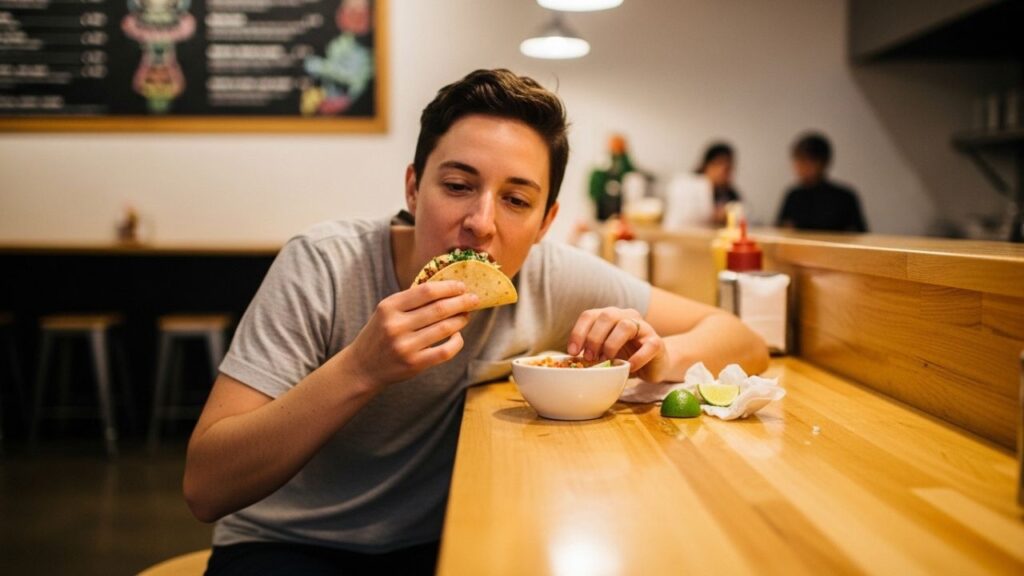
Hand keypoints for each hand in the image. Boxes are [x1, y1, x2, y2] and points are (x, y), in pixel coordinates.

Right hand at [344, 280, 478, 388]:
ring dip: (461, 320)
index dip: (448, 287)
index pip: (426, 291)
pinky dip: (457, 342)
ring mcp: (405, 346)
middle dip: (461, 302)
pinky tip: (457, 336)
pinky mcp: (414, 364)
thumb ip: (411, 300)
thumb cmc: (380, 334)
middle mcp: (396, 325)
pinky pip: (445, 350)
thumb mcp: (387, 311)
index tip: (462, 286)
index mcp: (389, 307)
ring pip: (445, 328)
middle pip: (439, 309)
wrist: (362, 367)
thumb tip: (447, 289)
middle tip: (474, 299)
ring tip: (466, 315)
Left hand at [567, 307, 669, 382]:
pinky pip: (647, 346)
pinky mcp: (657, 342)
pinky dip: (636, 358)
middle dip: (594, 338)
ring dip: (611, 345)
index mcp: (610, 317)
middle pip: (607, 316)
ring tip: (607, 361)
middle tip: (589, 358)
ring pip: (626, 326)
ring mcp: (644, 327)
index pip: (590, 315)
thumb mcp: (604, 353)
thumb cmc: (625, 357)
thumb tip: (571, 362)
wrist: (653, 365)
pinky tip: (628, 368)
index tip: (572, 352)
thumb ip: (591, 352)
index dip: (578, 332)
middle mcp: (626, 316)